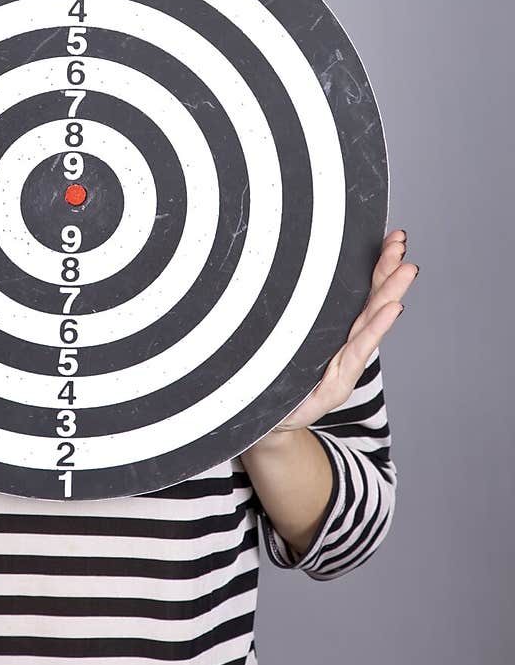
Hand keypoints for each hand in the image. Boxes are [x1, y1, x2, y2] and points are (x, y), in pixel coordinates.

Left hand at [265, 228, 418, 433]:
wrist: (258, 426)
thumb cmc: (270, 379)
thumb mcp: (277, 339)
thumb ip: (285, 313)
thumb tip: (265, 263)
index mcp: (333, 336)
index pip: (360, 295)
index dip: (377, 267)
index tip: (393, 238)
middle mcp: (342, 351)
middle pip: (370, 306)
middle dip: (388, 274)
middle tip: (403, 245)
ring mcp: (340, 370)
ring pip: (368, 325)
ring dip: (389, 294)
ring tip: (406, 270)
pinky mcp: (331, 390)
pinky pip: (354, 354)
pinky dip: (374, 330)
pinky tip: (390, 309)